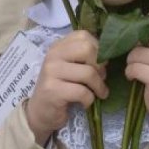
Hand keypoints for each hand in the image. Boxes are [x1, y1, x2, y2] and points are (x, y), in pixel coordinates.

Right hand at [26, 31, 107, 145]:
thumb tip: (108, 56)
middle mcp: (53, 55)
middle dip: (100, 67)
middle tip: (100, 79)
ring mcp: (51, 71)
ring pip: (88, 73)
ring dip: (99, 87)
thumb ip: (85, 57)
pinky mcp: (52, 90)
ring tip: (98, 93)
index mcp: (58, 46)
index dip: (98, 50)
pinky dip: (89, 100)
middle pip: (88, 49)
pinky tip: (85, 103)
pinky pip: (82, 92)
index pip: (84, 36)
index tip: (98, 65)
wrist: (40, 112)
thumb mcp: (71, 68)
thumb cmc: (61, 89)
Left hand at [126, 11, 148, 147]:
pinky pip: (134, 68)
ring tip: (138, 69)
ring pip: (136, 53)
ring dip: (131, 62)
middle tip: (136, 55)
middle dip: (134, 44)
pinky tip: (135, 78)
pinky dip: (130, 73)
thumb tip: (127, 24)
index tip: (144, 29)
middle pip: (146, 34)